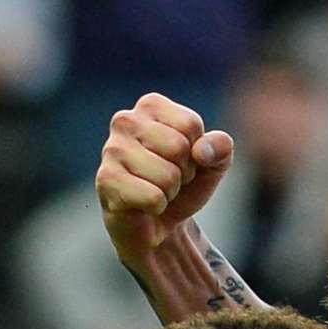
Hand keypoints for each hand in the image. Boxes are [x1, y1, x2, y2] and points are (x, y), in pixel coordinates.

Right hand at [95, 92, 235, 268]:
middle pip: (179, 148)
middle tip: (170, 179)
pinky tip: (142, 204)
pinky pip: (153, 198)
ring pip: (168, 175)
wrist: (160, 223)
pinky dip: (157, 207)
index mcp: (151, 106)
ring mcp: (111, 150)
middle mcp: (125, 120)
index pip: (191, 125)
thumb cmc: (183, 184)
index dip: (198, 152)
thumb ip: (221, 147)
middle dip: (184, 172)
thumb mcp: (214, 163)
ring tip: (156, 190)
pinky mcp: (106, 180)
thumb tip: (201, 151)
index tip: (184, 160)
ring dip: (170, 191)